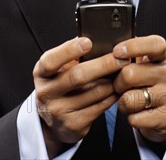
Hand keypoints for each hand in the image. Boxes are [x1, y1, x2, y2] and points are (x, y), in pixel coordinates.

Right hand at [33, 36, 130, 155]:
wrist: (52, 121)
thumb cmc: (59, 85)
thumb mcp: (57, 69)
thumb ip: (71, 55)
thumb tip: (96, 39)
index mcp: (42, 73)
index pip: (52, 61)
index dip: (69, 50)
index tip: (88, 42)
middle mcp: (47, 93)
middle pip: (78, 76)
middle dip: (103, 64)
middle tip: (121, 57)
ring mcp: (59, 111)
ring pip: (94, 93)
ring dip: (112, 81)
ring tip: (124, 72)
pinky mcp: (74, 125)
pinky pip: (100, 107)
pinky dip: (112, 96)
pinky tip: (118, 89)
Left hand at [112, 35, 165, 143]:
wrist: (164, 111)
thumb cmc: (145, 82)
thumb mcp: (142, 64)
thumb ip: (128, 55)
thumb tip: (106, 49)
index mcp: (163, 56)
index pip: (154, 45)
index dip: (134, 46)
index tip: (116, 52)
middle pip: (129, 74)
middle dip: (117, 83)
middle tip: (120, 86)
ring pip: (129, 99)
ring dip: (123, 103)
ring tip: (130, 100)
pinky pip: (135, 119)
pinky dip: (130, 118)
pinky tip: (138, 113)